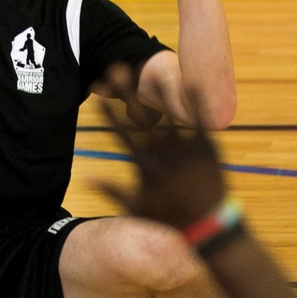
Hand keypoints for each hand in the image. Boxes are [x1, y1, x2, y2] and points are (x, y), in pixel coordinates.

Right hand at [95, 64, 225, 229]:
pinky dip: (195, 101)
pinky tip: (191, 80)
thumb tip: (85, 180)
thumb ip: (111, 190)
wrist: (211, 228)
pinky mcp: (208, 148)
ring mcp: (187, 150)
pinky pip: (200, 120)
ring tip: (152, 69)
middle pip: (141, 118)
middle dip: (127, 93)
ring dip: (160, 91)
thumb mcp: (137, 207)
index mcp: (145, 167)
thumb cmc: (171, 220)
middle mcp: (164, 155)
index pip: (121, 134)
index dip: (109, 113)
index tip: (98, 95)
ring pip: (171, 113)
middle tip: (115, 69)